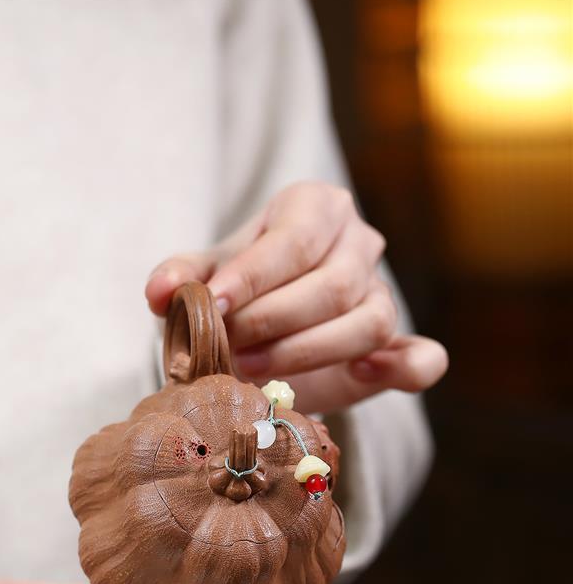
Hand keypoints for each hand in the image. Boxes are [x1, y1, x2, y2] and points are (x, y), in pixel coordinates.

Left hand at [145, 181, 446, 412]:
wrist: (261, 330)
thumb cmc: (236, 290)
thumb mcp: (205, 275)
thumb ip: (182, 277)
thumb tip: (160, 293)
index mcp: (316, 208)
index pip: (295, 239)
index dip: (255, 275)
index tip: (216, 304)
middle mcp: (359, 245)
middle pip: (333, 285)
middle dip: (275, 321)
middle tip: (228, 350)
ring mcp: (384, 297)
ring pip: (368, 323)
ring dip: (308, 352)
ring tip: (253, 370)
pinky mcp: (397, 348)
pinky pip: (422, 359)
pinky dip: (404, 369)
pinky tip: (365, 375)